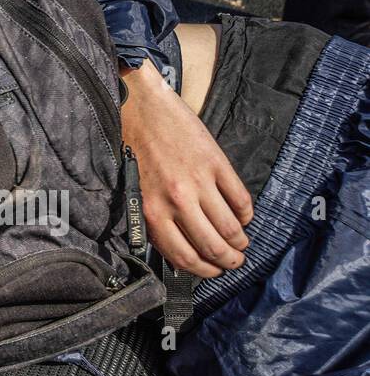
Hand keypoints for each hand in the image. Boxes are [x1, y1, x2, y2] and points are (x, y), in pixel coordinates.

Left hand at [120, 61, 252, 277]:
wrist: (137, 104)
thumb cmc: (130, 147)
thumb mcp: (133, 189)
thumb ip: (153, 218)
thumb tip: (178, 249)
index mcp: (150, 211)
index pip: (184, 258)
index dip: (204, 271)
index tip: (213, 271)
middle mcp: (175, 201)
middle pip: (212, 247)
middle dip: (229, 261)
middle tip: (235, 262)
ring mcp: (198, 182)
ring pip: (230, 228)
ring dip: (240, 242)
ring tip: (241, 243)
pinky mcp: (215, 162)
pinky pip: (240, 199)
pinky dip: (246, 214)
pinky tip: (243, 216)